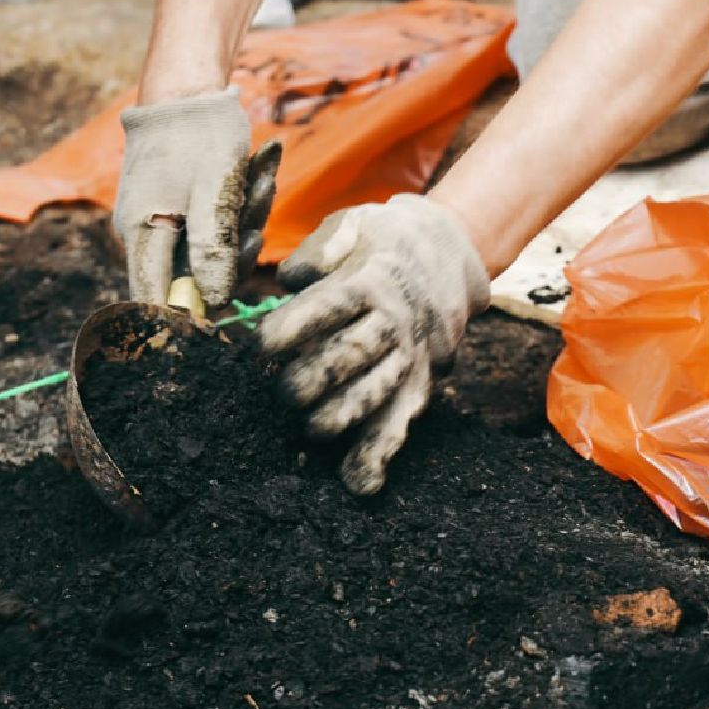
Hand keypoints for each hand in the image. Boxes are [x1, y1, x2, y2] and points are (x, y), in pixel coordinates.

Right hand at [113, 88, 280, 306]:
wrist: (192, 84)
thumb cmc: (198, 134)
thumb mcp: (213, 193)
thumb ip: (212, 249)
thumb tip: (215, 301)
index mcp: (144, 234)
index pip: (156, 298)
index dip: (189, 313)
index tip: (226, 307)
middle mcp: (149, 232)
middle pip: (194, 275)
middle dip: (236, 251)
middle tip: (256, 218)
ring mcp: (167, 218)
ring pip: (215, 246)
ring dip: (247, 217)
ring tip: (261, 174)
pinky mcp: (186, 204)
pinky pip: (219, 221)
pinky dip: (244, 200)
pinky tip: (261, 164)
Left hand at [259, 194, 489, 493]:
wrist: (447, 253)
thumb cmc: (379, 241)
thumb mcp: (351, 223)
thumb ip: (319, 248)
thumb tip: (292, 276)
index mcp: (370, 279)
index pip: (330, 306)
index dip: (293, 328)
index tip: (262, 346)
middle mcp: (393, 320)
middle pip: (353, 355)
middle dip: (312, 378)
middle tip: (281, 391)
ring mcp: (409, 355)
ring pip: (378, 393)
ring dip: (343, 417)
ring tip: (312, 428)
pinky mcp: (419, 382)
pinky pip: (401, 421)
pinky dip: (381, 454)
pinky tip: (360, 485)